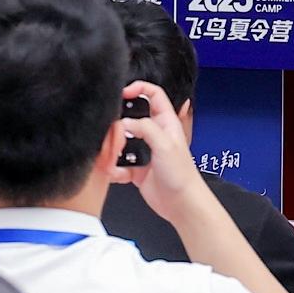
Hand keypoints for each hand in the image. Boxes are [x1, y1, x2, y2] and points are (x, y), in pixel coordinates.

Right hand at [117, 81, 208, 212]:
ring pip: (121, 142)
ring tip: (111, 154)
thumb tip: (123, 123)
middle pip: (131, 118)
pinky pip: (118, 165)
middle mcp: (155, 135)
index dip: (138, 88)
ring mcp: (145, 152)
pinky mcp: (137, 170)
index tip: (122, 92)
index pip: (153, 94)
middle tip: (112, 129)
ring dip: (113, 148)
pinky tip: (114, 172)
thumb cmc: (182, 175)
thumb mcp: (165, 144)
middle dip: (119, 123)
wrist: (182, 204)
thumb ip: (145, 128)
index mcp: (166, 122)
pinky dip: (113, 169)